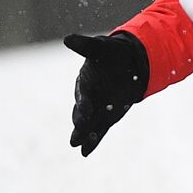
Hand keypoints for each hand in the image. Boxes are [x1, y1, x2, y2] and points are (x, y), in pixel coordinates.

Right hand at [64, 32, 149, 156]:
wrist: (125, 63)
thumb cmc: (110, 54)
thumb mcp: (101, 48)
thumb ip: (86, 46)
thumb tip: (68, 38)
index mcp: (86, 84)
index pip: (84, 97)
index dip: (84, 106)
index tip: (85, 114)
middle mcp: (88, 99)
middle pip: (82, 115)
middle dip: (81, 126)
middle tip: (75, 138)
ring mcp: (96, 110)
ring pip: (89, 126)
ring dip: (85, 136)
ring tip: (79, 146)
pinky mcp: (105, 117)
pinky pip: (99, 131)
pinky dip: (92, 141)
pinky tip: (84, 153)